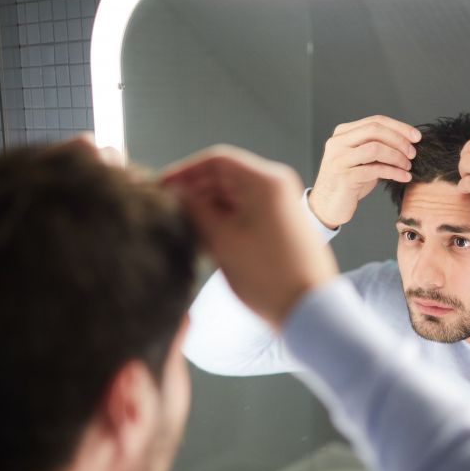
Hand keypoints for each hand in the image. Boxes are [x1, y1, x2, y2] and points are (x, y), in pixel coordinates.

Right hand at [159, 145, 338, 327]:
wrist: (309, 310)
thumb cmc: (268, 276)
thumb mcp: (223, 241)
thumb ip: (195, 211)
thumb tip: (176, 194)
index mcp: (265, 182)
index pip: (216, 161)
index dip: (184, 171)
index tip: (161, 187)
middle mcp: (276, 188)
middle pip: (225, 178)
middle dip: (194, 192)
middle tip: (167, 210)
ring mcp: (279, 208)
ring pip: (233, 198)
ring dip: (207, 209)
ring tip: (183, 228)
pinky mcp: (279, 228)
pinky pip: (245, 214)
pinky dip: (223, 222)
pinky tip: (204, 240)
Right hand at [309, 115, 420, 228]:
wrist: (327, 206)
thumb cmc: (348, 183)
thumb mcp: (361, 159)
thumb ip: (375, 146)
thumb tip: (407, 140)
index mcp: (342, 134)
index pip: (375, 121)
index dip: (399, 127)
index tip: (416, 137)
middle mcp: (337, 143)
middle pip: (375, 130)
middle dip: (399, 140)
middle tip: (413, 153)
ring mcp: (339, 160)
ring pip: (375, 148)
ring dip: (397, 156)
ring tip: (407, 166)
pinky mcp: (344, 177)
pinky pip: (375, 170)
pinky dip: (393, 172)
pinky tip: (403, 177)